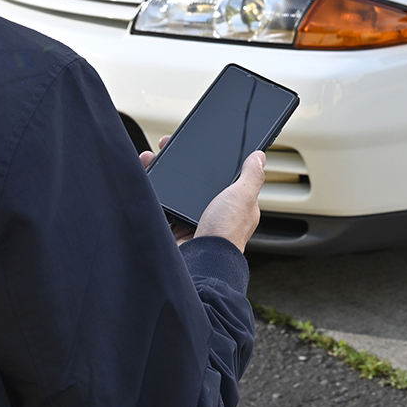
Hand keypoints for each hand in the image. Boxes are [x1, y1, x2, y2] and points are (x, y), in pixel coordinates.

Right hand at [139, 134, 265, 252]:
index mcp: (235, 203)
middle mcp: (214, 211)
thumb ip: (251, 176)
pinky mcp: (175, 227)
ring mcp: (193, 219)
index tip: (199, 145)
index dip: (210, 160)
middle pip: (196, 180)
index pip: (223, 175)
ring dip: (163, 173)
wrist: (201, 261)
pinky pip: (163, 204)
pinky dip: (153, 191)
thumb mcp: (244, 197)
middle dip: (181, 163)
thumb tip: (260, 157)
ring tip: (151, 158)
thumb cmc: (226, 233)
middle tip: (166, 147)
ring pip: (177, 191)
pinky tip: (146, 178)